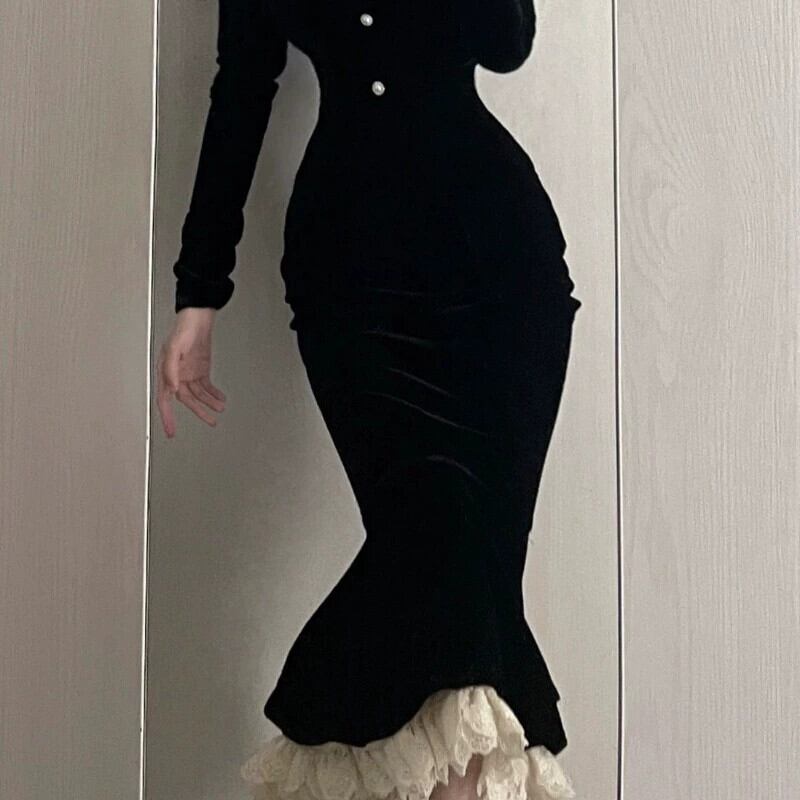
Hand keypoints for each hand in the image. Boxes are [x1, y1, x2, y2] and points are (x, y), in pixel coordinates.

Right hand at [156, 308, 226, 437]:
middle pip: (187, 400)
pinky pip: (206, 386)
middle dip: (199, 412)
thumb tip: (173, 388)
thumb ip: (170, 369)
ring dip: (210, 402)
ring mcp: (189, 372)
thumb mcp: (174, 348)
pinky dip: (214, 393)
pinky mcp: (200, 369)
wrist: (198, 318)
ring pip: (199, 394)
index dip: (167, 417)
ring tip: (220, 409)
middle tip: (210, 422)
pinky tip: (220, 398)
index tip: (171, 431)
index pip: (164, 399)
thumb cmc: (183, 330)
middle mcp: (177, 375)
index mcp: (166, 372)